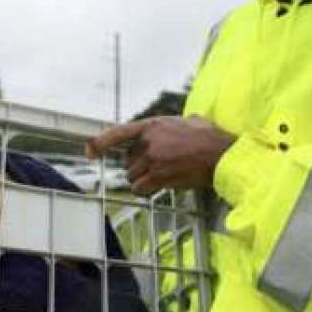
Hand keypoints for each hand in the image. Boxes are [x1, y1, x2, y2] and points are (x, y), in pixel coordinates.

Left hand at [85, 116, 234, 195]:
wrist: (222, 154)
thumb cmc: (210, 137)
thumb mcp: (189, 120)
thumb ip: (172, 124)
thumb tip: (177, 125)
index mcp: (153, 125)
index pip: (119, 133)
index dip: (100, 143)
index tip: (89, 152)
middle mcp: (149, 141)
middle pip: (128, 161)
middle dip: (139, 166)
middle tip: (159, 166)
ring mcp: (153, 159)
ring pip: (133, 176)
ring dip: (144, 179)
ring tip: (163, 176)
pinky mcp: (159, 176)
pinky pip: (140, 188)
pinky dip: (146, 191)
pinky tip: (159, 187)